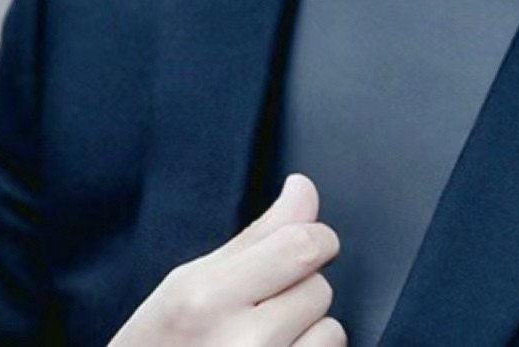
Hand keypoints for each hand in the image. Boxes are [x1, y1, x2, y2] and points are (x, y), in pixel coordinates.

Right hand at [109, 172, 344, 345]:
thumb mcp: (186, 285)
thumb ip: (257, 235)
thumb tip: (303, 187)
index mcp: (206, 298)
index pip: (302, 246)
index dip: (318, 238)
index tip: (311, 243)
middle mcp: (240, 344)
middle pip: (319, 288)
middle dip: (299, 293)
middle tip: (260, 313)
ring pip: (331, 332)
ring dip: (309, 334)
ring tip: (265, 345)